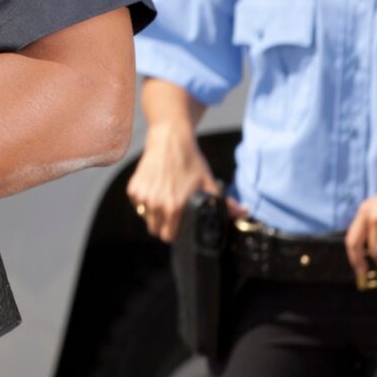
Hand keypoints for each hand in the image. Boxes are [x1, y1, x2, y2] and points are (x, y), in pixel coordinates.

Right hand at [126, 127, 223, 243]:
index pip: (169, 237)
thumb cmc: (190, 161)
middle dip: (164, 226)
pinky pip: (138, 204)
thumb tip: (243, 212)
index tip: (180, 225)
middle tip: (174, 212)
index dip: (176, 233)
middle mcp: (155, 204)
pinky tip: (155, 188)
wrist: (169, 139)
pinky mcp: (133, 189)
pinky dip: (144, 201)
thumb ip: (225, 202)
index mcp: (174, 207)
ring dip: (154, 213)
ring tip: (165, 198)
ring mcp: (142, 197)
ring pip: (146, 218)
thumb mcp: (209, 182)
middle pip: (155, 231)